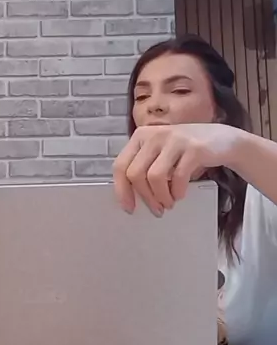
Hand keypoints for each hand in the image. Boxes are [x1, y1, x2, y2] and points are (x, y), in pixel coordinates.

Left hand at [112, 123, 241, 215]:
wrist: (224, 140)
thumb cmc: (187, 151)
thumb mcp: (161, 153)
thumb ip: (145, 166)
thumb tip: (131, 196)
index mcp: (141, 136)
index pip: (120, 165)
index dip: (122, 190)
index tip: (129, 207)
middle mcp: (154, 134)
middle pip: (135, 173)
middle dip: (145, 197)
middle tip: (156, 209)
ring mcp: (174, 140)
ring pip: (154, 177)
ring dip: (161, 197)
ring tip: (169, 204)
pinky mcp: (193, 148)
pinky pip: (178, 177)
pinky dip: (178, 191)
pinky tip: (180, 194)